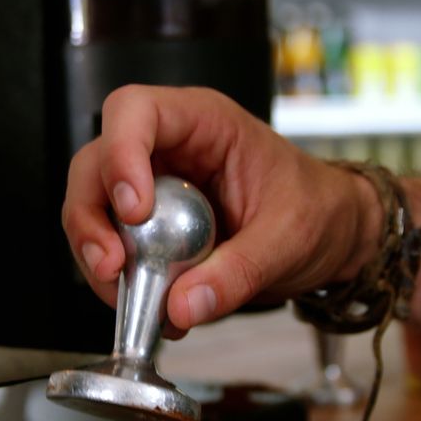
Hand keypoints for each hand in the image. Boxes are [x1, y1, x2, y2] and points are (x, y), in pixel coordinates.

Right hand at [61, 85, 380, 332]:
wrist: (330, 236)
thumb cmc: (317, 211)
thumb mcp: (290, 240)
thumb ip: (239, 272)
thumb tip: (181, 307)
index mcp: (204, 123)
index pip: (136, 111)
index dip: (120, 153)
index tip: (134, 210)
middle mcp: (167, 148)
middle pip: (96, 164)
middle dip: (91, 217)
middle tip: (111, 267)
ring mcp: (152, 187)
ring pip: (93, 209)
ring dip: (96, 256)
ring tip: (129, 297)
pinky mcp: (149, 227)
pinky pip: (113, 248)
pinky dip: (119, 282)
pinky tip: (150, 308)